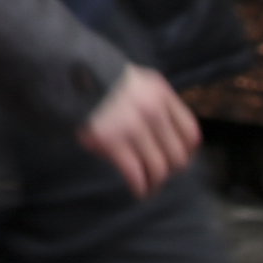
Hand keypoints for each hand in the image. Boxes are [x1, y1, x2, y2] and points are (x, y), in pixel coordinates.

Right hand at [80, 67, 200, 195]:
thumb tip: (165, 138)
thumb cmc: (103, 79)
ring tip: (149, 187)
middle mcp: (153, 111)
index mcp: (161, 94)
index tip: (179, 160)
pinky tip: (138, 190)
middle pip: (177, 155)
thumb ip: (156, 104)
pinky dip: (140, 186)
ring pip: (158, 168)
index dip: (188, 152)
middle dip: (170, 170)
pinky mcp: (112, 141)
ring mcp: (133, 127)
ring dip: (155, 183)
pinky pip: (135, 173)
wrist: (72, 72)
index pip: (190, 132)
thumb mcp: (138, 81)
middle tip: (159, 175)